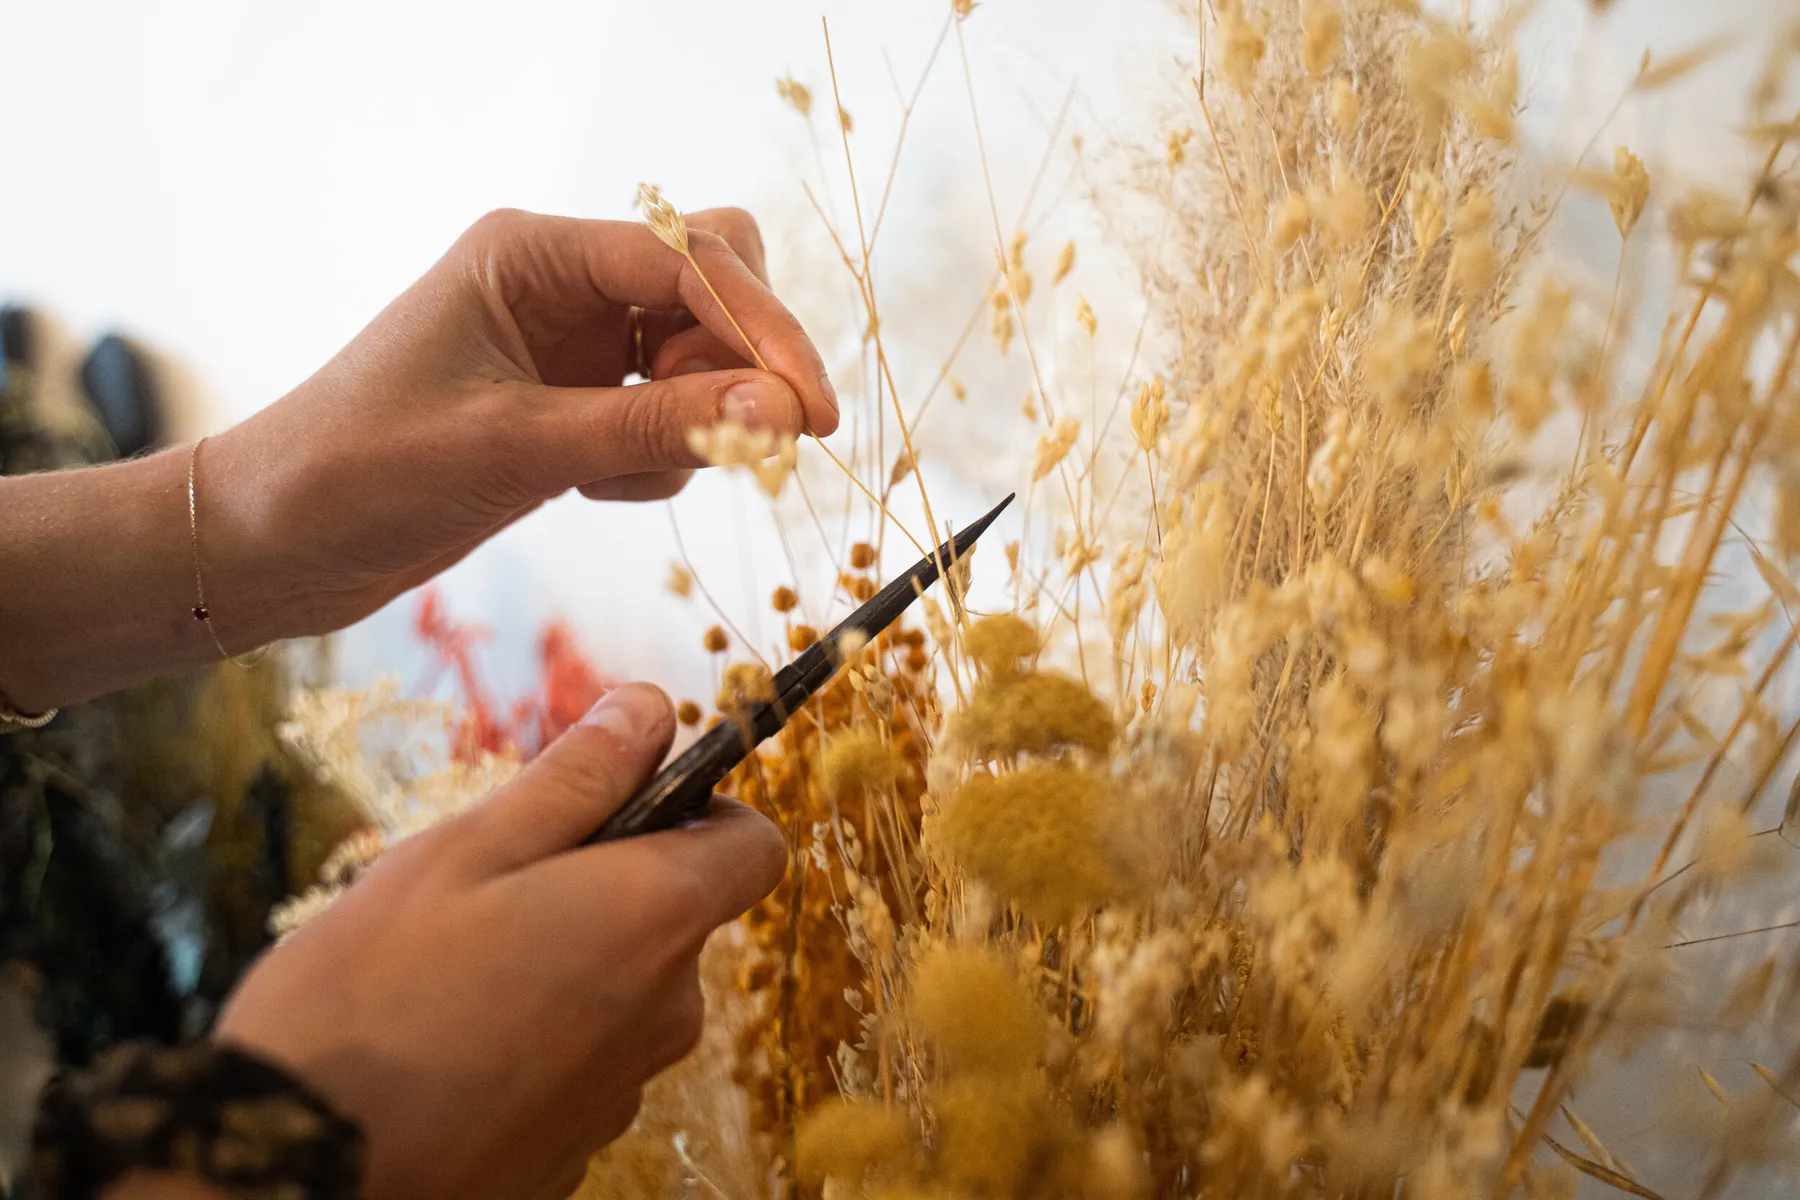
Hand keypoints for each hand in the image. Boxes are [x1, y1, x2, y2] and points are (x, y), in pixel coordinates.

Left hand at [202, 205, 837, 644]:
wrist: (272, 544)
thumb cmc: (361, 473)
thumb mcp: (517, 449)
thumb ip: (655, 425)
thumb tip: (782, 410)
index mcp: (532, 254)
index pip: (689, 260)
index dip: (763, 332)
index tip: (813, 413)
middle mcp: (558, 283)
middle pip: (710, 286)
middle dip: (741, 363)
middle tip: (757, 443)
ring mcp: (567, 344)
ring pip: (696, 356)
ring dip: (697, 419)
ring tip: (623, 475)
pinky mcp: (570, 404)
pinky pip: (664, 414)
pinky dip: (658, 457)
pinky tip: (594, 491)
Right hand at [213, 684, 786, 1199]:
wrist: (293, 1174)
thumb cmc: (369, 994)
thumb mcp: (467, 849)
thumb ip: (577, 776)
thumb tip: (651, 709)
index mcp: (656, 919)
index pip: (756, 848)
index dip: (709, 810)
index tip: (634, 799)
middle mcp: (668, 1010)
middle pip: (675, 916)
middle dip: (604, 883)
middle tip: (490, 886)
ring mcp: (626, 1089)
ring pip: (621, 989)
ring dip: (563, 960)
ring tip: (451, 968)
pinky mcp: (578, 1147)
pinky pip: (579, 1060)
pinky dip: (535, 1036)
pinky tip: (448, 1041)